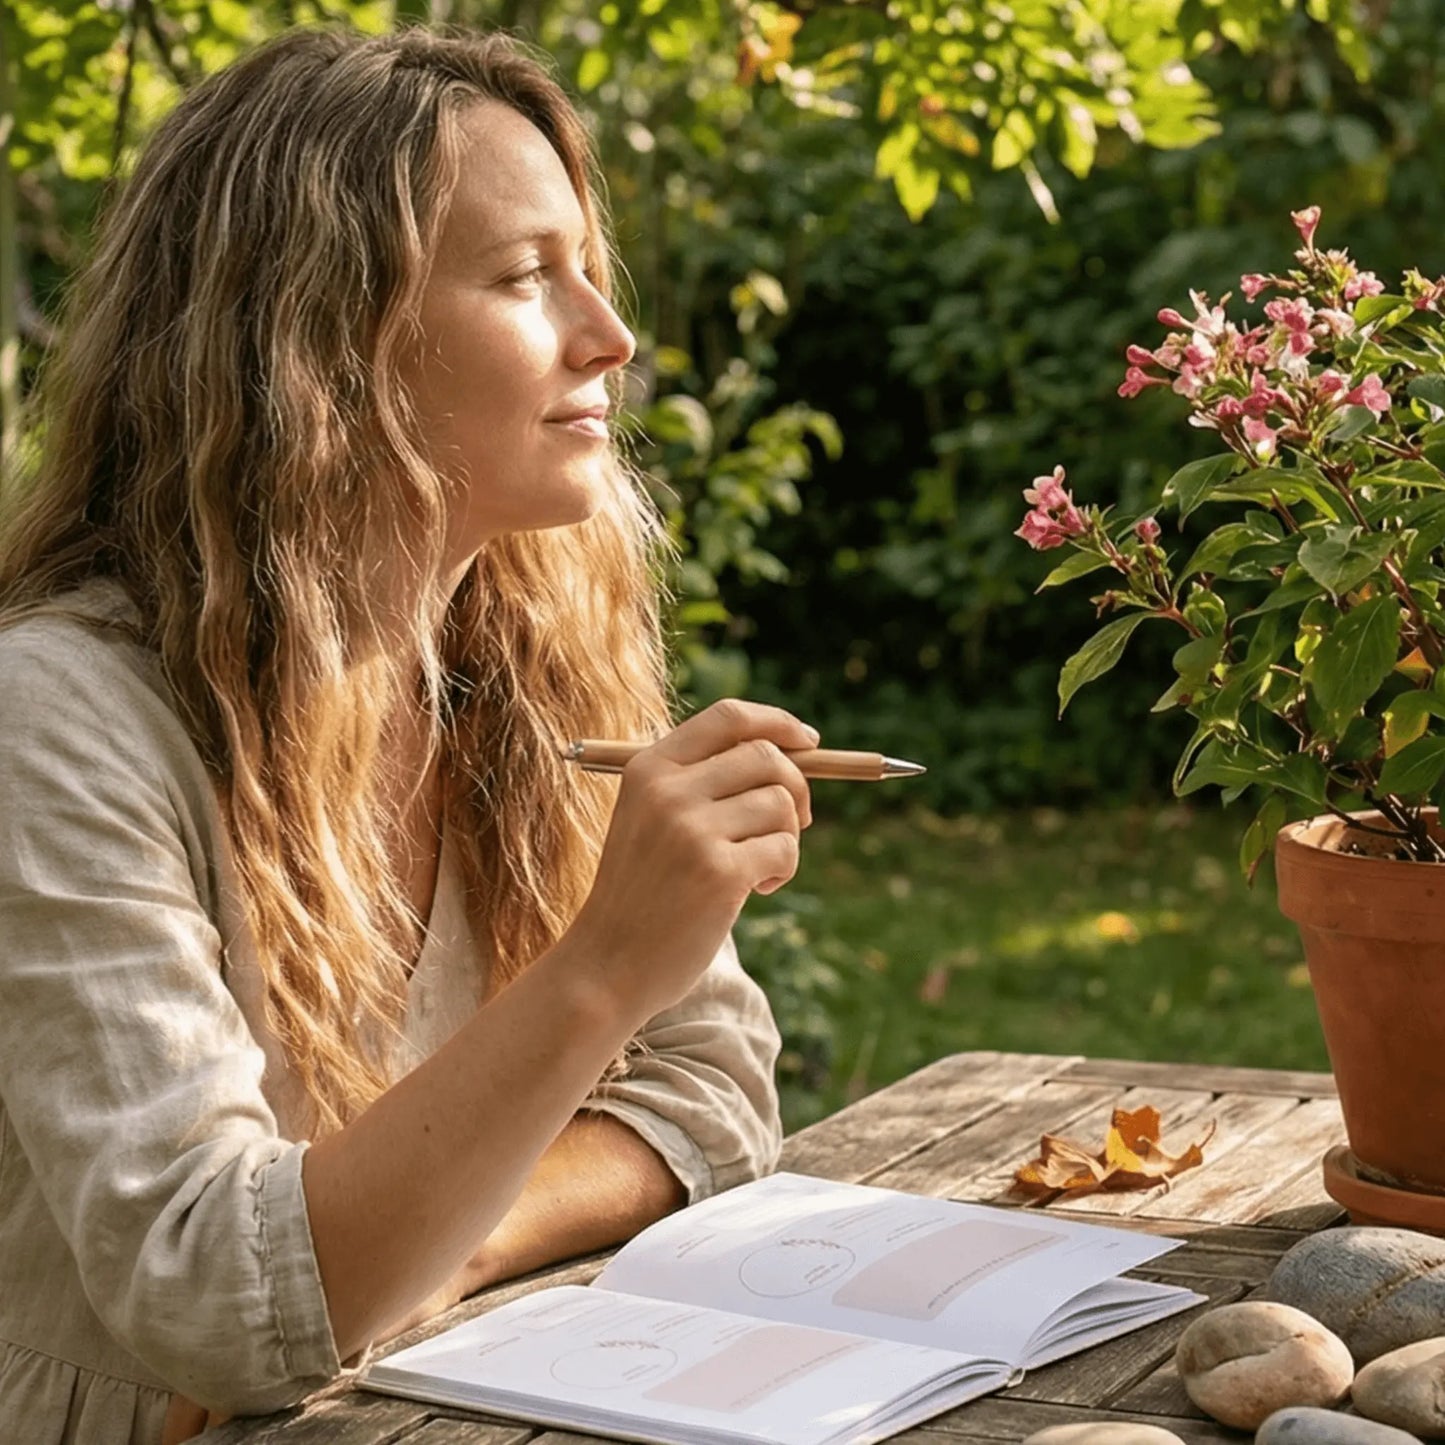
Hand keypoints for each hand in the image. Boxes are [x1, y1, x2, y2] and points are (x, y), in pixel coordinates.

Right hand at [567, 699, 815, 1020]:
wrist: (606, 966)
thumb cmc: (640, 893)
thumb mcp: (651, 819)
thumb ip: (702, 782)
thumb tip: (790, 754)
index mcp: (649, 769)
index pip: (728, 718)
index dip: (777, 722)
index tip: (808, 742)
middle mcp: (668, 791)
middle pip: (765, 756)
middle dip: (796, 786)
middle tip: (796, 822)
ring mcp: (692, 831)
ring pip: (781, 804)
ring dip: (787, 836)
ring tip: (760, 867)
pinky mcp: (719, 873)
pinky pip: (784, 849)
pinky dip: (783, 869)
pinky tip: (757, 889)